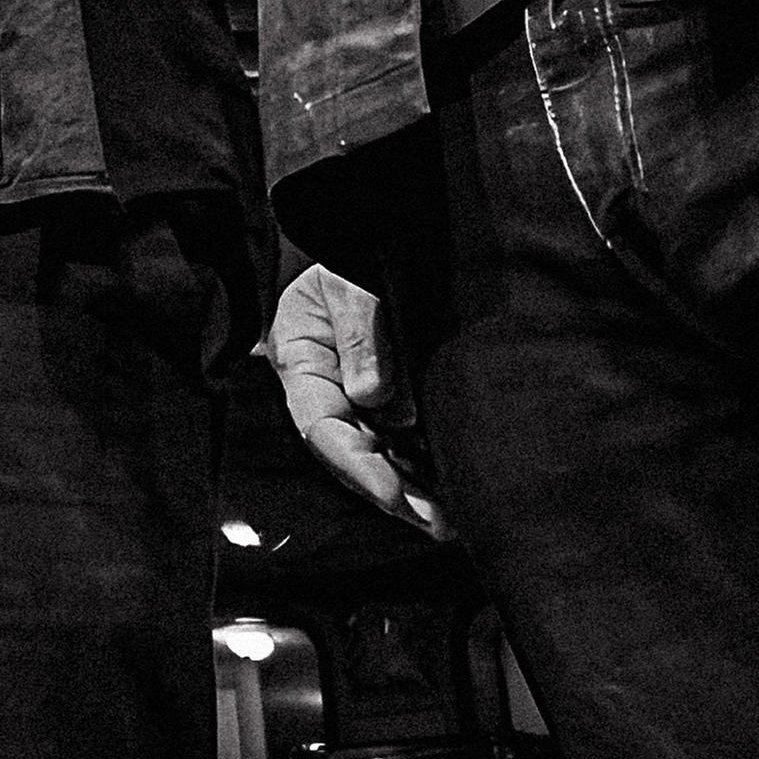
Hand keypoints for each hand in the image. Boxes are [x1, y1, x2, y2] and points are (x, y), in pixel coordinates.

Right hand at [266, 264, 448, 540]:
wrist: (365, 235)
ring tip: (454, 519)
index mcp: (300, 363)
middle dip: (393, 494)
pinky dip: (429, 468)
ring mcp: (360, 399)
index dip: (357, 465)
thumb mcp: (347, 282)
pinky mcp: (393, 399)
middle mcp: (328, 390)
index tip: (392, 492)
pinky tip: (458, 489)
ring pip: (383, 456)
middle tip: (437, 523)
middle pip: (353, 455)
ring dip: (415, 490)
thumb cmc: (350, 256)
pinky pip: (407, 442)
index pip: (322, 428)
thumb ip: (359, 330)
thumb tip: (372, 396)